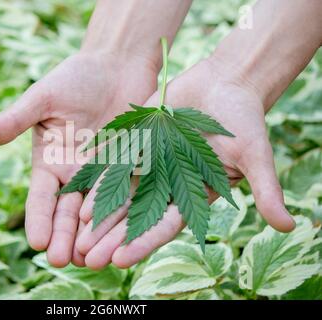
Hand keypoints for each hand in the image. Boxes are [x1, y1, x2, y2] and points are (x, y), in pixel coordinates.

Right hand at [0, 52, 157, 266]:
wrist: (118, 65)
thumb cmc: (76, 77)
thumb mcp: (42, 98)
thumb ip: (14, 120)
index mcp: (51, 161)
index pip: (41, 197)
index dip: (38, 218)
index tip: (37, 242)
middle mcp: (75, 173)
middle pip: (68, 211)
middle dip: (65, 236)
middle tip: (63, 262)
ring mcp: (104, 173)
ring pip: (97, 210)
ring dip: (93, 236)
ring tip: (91, 261)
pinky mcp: (132, 167)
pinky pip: (128, 194)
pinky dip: (124, 215)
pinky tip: (124, 236)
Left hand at [75, 59, 295, 268]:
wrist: (224, 83)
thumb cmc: (244, 119)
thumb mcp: (254, 154)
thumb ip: (265, 189)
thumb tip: (291, 227)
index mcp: (191, 194)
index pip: (164, 225)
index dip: (143, 242)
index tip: (120, 259)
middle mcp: (166, 184)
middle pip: (134, 217)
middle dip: (111, 238)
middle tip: (86, 259)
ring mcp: (149, 164)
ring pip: (118, 195)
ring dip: (97, 216)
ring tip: (75, 237)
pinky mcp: (136, 143)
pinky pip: (113, 164)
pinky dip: (96, 180)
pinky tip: (75, 197)